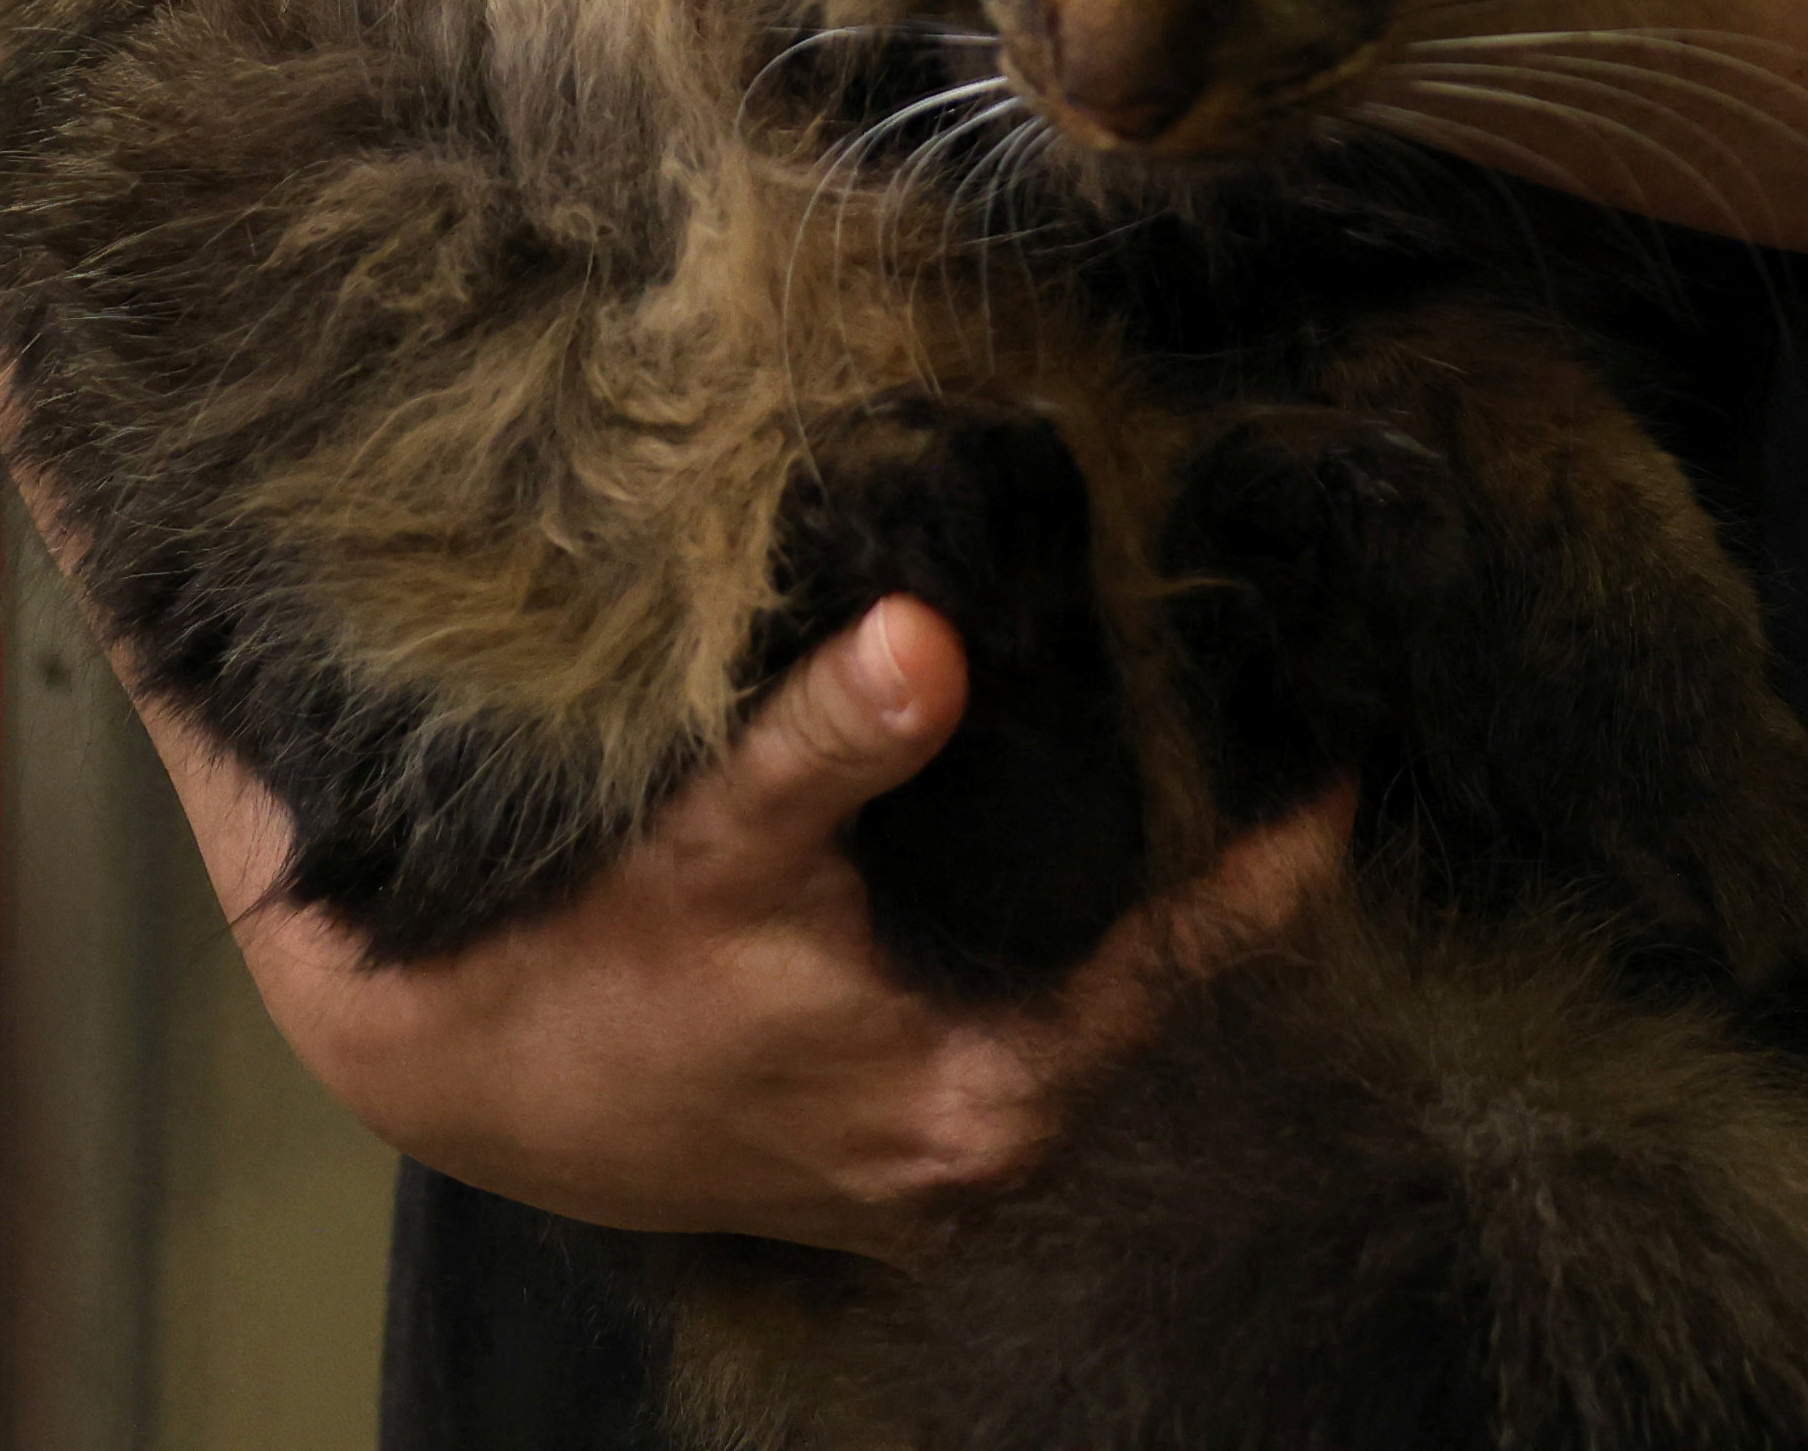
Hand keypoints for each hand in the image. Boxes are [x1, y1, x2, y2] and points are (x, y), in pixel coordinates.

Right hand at [200, 597, 1351, 1248]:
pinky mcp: (895, 1153)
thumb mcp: (711, 842)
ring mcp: (943, 1167)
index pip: (1190, 961)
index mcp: (979, 1093)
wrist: (458, 1076)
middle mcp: (984, 1152)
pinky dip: (1063, 956)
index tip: (1349, 759)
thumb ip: (828, 742)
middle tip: (1272, 725)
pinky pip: (1031, 1039)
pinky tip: (1066, 858)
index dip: (1276, 861)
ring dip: (1139, 914)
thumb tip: (921, 641)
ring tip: (1194, 771)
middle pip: (1162, 997)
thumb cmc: (581, 970)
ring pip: (1099, 1022)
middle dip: (1213, 868)